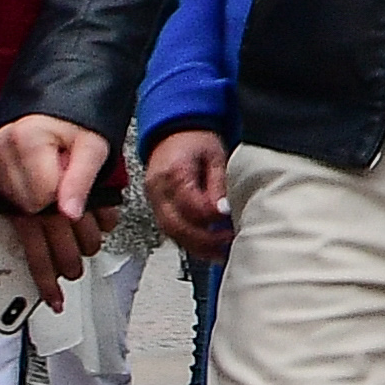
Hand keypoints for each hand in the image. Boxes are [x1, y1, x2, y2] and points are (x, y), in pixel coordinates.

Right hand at [0, 114, 110, 297]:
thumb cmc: (74, 121)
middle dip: (57, 249)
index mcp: (26, 141)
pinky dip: (33, 245)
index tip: (82, 224)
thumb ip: (82, 177)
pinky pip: (16, 221)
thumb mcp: (92, 143)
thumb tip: (70, 213)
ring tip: (62, 275)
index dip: (65, 213)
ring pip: (20, 224)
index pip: (43, 193)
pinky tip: (42, 270)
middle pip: (30, 216)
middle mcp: (4, 158)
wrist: (54, 105)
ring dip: (43, 257)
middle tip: (75, 268)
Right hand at [144, 129, 233, 262]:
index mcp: (173, 173)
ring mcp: (154, 200)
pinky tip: (207, 247)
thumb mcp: (215, 156)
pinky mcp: (157, 207)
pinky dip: (189, 242)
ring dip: (197, 247)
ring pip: (171, 233)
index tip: (229, 222)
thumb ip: (219, 185)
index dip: (211, 217)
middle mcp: (158, 190)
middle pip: (176, 226)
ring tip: (220, 252)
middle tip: (227, 245)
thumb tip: (224, 211)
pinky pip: (170, 231)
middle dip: (204, 241)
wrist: (174, 133)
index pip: (190, 205)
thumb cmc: (195, 141)